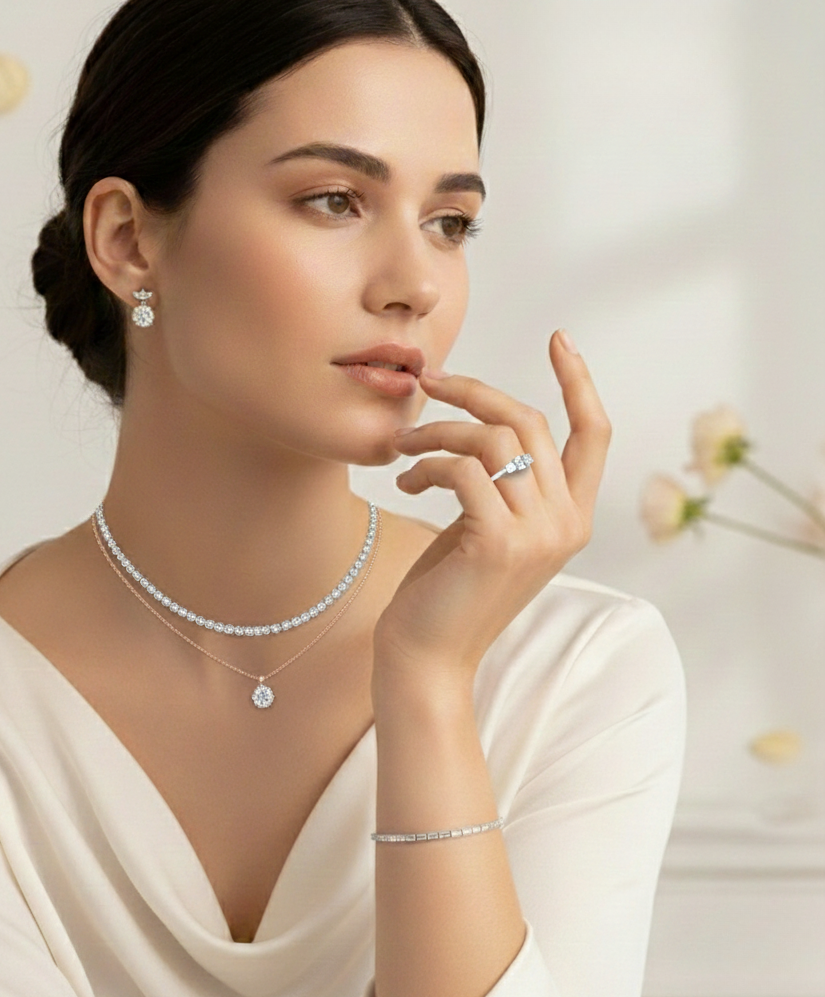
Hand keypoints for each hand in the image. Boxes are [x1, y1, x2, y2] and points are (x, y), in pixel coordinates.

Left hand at [372, 329, 610, 701]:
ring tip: (403, 447)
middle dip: (474, 391)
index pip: (593, 435)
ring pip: (492, 440)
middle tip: (430, 382)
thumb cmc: (448, 591)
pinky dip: (426, 465)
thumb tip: (479, 425)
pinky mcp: (498, 542)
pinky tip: (404, 483)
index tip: (559, 339)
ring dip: (437, 430)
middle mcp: (566, 524)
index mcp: (572, 518)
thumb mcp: (486, 528)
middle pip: (530, 422)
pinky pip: (462, 468)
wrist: (427, 657)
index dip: (579, 382)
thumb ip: (501, 484)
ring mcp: (538, 534)